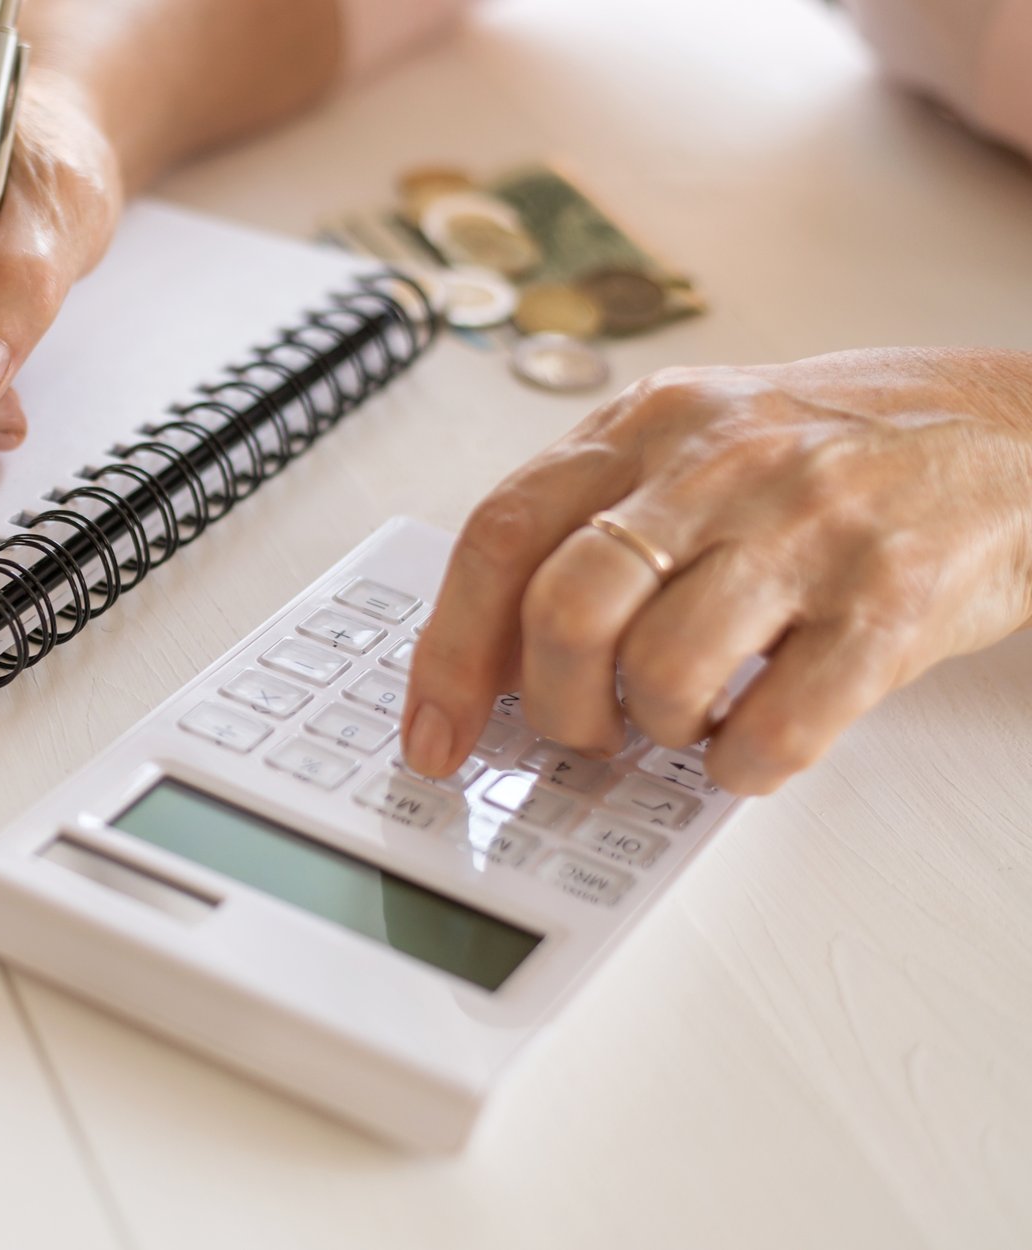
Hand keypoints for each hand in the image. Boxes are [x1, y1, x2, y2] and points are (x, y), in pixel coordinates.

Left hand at [400, 348, 1031, 793]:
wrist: (1021, 434)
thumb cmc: (837, 453)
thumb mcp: (693, 447)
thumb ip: (591, 523)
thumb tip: (489, 655)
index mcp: (645, 425)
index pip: (500, 536)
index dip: (448, 652)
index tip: (433, 734)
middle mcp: (716, 466)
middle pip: (564, 613)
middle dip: (554, 708)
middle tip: (585, 734)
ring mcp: (806, 529)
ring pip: (660, 672)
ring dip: (657, 732)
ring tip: (687, 721)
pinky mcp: (890, 602)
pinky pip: (776, 726)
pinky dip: (743, 764)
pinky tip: (753, 741)